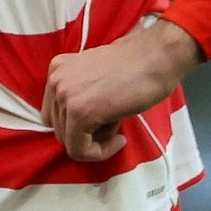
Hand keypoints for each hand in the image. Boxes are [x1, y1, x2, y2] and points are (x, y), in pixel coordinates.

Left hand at [42, 17, 202, 161]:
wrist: (156, 58)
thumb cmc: (136, 68)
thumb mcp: (97, 80)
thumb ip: (81, 97)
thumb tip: (80, 130)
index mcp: (57, 70)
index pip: (54, 114)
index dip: (78, 126)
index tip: (102, 126)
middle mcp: (55, 80)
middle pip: (59, 128)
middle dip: (86, 135)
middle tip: (113, 128)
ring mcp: (64, 95)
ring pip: (69, 141)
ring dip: (95, 143)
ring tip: (117, 127)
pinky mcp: (79, 112)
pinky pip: (79, 149)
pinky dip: (100, 153)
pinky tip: (120, 140)